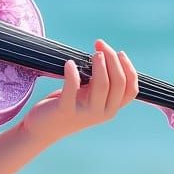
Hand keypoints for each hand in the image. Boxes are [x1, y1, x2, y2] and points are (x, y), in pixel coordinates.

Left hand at [18, 39, 138, 145]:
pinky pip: (72, 87)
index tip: (119, 52)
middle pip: (118, 83)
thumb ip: (100, 83)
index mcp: (111, 108)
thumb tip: (105, 55)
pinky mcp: (66, 110)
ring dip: (99, 65)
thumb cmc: (67, 106)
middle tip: (100, 45)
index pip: (131, 90)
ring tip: (94, 52)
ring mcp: (85, 113)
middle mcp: (103, 113)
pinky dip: (72, 73)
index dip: (129, 69)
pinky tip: (69, 63)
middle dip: (113, 60)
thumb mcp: (88, 96)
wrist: (42, 128)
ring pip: (102, 85)